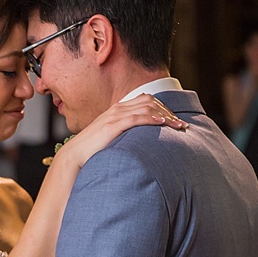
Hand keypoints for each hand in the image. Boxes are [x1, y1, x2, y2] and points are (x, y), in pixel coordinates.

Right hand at [62, 94, 187, 167]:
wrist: (75, 156)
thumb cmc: (93, 151)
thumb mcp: (112, 138)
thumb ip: (125, 134)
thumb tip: (141, 142)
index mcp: (118, 110)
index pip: (146, 100)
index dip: (163, 108)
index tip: (176, 120)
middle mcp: (117, 109)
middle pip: (150, 101)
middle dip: (169, 112)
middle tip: (182, 125)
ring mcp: (115, 116)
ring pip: (147, 108)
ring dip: (165, 116)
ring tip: (178, 126)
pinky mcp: (113, 126)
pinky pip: (136, 118)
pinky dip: (152, 119)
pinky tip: (163, 124)